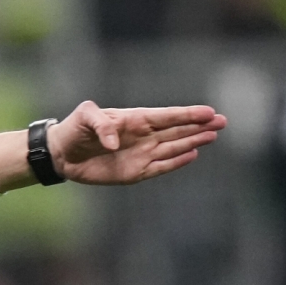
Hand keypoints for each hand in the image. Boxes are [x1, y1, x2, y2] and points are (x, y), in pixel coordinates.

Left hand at [47, 101, 226, 184]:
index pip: (167, 116)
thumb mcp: (84, 117)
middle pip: (177, 131)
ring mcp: (141, 153)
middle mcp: (143, 136)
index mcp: (134, 119)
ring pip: (174, 147)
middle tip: (222, 121)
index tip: (208, 112)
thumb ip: (100, 125)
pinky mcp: (135, 172)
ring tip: (212, 135)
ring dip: (193, 141)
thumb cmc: (74, 129)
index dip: (187, 114)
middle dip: (199, 126)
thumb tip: (114, 142)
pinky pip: (161, 166)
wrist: (63, 153)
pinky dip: (176, 161)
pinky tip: (193, 154)